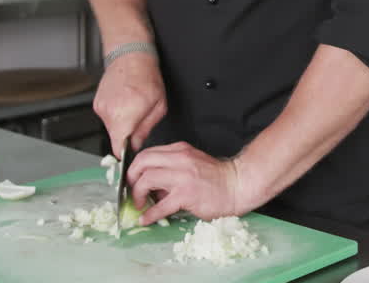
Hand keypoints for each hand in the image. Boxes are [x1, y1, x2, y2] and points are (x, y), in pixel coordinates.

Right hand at [93, 52, 165, 151]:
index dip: (124, 154)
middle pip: (115, 137)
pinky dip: (116, 113)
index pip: (117, 147)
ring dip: (122, 122)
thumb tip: (136, 144)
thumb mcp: (158, 106)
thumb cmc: (147, 77)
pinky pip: (107, 116)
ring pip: (111, 126)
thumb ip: (146, 129)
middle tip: (138, 118)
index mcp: (125, 115)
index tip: (128, 155)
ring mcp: (100, 108)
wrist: (130, 57)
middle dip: (127, 133)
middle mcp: (109, 113)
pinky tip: (124, 101)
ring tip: (131, 105)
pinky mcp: (96, 103)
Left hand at [126, 142, 255, 224]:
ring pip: (146, 179)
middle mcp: (179, 159)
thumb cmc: (217, 178)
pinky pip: (160, 205)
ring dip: (137, 194)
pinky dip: (149, 214)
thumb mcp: (192, 163)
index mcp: (179, 150)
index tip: (132, 180)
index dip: (134, 168)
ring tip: (139, 204)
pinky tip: (146, 219)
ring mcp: (182, 176)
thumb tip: (151, 188)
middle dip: (131, 178)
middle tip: (131, 191)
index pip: (147, 153)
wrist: (238, 185)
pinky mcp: (186, 194)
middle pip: (142, 162)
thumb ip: (171, 171)